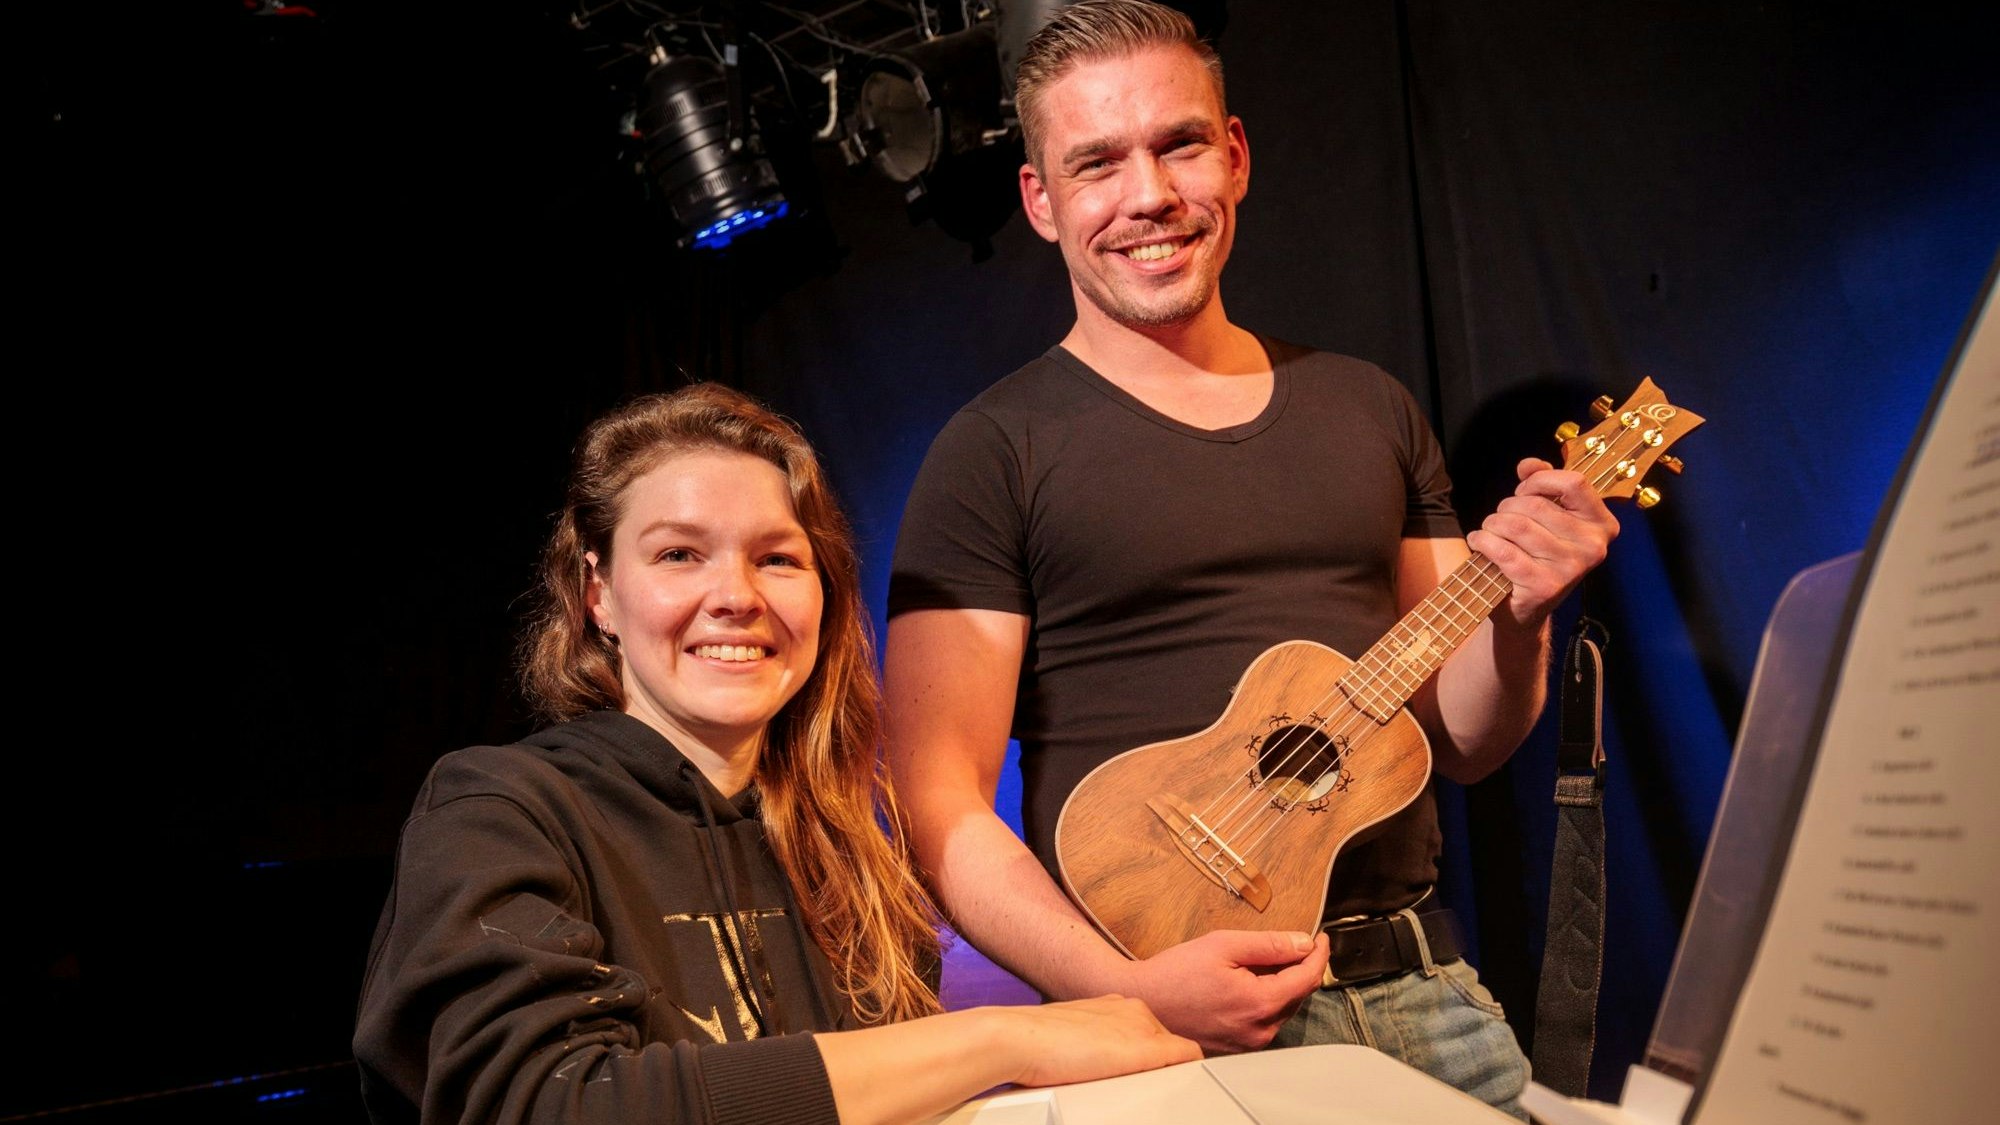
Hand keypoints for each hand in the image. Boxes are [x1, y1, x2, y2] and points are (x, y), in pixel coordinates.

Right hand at [996, 996, 1202, 1087]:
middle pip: (1164, 1040)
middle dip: (1159, 1063)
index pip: (1148, 1030)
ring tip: (1154, 1090)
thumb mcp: (1070, 1035)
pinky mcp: (1148, 1047)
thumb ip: (1093, 1042)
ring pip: (1174, 1051)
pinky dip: (1189, 1072)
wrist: (1018, 1038)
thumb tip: (1095, 1062)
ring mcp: (1142, 1027)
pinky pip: (1187, 1058)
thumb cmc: (1032, 1042)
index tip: (1140, 1071)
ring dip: (1168, 1069)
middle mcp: (1132, 1009)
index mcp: (1115, 1004)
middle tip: (1143, 1083)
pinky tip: (1180, 1089)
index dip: (1148, 1054)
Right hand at [1113, 929, 1329, 1054]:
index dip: (1318, 954)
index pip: (1307, 978)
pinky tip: (1246, 982)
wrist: (1143, 1002)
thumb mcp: (1223, 945)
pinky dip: (1265, 998)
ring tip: (1259, 961)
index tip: (1319, 937)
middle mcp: (1261, 1030)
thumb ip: (1269, 944)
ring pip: (1282, 1007)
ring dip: (1281, 983)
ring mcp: (1250, 1043)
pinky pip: (1265, 1020)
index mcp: (1260, 1004)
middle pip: (1297, 994)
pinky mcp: (1239, 1047)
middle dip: (1298, 966)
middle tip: (1287, 942)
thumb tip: (1304, 943)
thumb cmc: (1176, 973)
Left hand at [1466, 458, 1618, 629]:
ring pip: (1515, 525)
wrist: (1527, 609)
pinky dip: (1483, 542)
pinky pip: (1503, 551)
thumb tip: (1528, 465)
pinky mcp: (1544, 586)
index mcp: (1602, 524)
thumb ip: (1542, 483)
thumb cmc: (1538, 554)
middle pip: (1535, 504)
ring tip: (1490, 531)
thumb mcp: (1548, 516)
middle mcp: (1593, 547)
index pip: (1574, 482)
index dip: (1540, 480)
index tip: (1524, 491)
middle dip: (1507, 506)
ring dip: (1492, 524)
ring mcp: (1570, 568)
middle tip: (1501, 520)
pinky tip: (1479, 542)